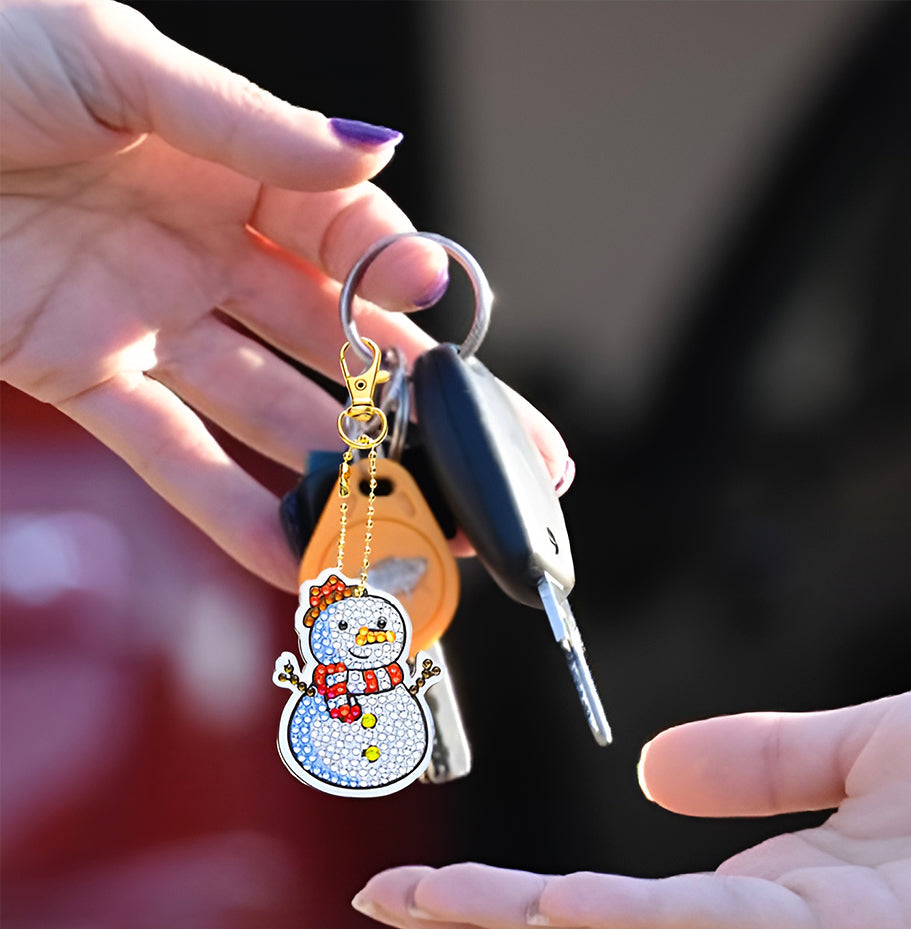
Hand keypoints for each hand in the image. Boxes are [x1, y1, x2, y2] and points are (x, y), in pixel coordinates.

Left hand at [0, 0, 571, 587]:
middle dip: (420, 404)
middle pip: (339, 342)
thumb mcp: (117, 60)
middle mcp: (208, 253)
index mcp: (232, 167)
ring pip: (272, 413)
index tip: (443, 320)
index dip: (401, 283)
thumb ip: (251, 126)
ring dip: (343, 473)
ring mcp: (155, 323)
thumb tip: (376, 152)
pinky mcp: (88, 378)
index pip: (349, 237)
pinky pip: (172, 459)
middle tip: (495, 459)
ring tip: (417, 526)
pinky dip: (232, 514)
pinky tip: (296, 557)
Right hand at [355, 684, 910, 928]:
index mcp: (763, 905)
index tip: (439, 914)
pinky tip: (546, 907)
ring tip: (419, 913)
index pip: (612, 925)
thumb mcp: (865, 751)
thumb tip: (650, 769)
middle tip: (387, 919)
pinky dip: (618, 924)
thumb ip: (761, 758)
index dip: (516, 921)